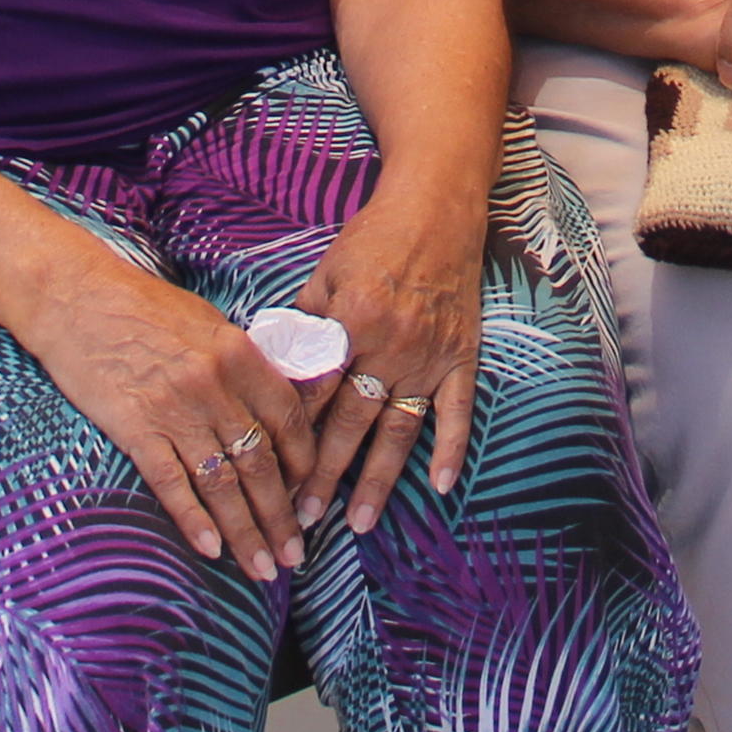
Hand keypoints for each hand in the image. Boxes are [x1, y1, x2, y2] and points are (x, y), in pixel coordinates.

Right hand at [16, 252, 318, 583]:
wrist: (75, 298)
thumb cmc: (142, 307)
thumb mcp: (207, 325)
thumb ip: (241, 368)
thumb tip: (272, 413)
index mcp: (239, 355)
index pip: (288, 422)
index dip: (304, 467)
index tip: (308, 498)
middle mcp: (214, 386)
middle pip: (260, 464)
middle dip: (280, 517)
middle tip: (294, 556)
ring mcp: (175, 411)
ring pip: (223, 484)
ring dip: (245, 532)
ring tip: (262, 568)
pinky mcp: (135, 429)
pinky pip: (173, 485)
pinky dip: (194, 520)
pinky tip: (210, 550)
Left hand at [286, 190, 484, 535]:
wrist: (438, 208)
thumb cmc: (373, 238)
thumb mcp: (324, 273)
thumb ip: (302, 326)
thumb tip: (273, 374)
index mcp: (350, 323)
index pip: (314, 395)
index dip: (291, 438)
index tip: (270, 475)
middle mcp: (390, 346)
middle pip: (351, 423)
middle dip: (325, 475)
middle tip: (303, 520)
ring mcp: (430, 356)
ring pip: (399, 430)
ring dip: (378, 479)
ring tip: (360, 523)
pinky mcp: (460, 356)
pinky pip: (457, 411)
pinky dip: (451, 449)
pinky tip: (439, 487)